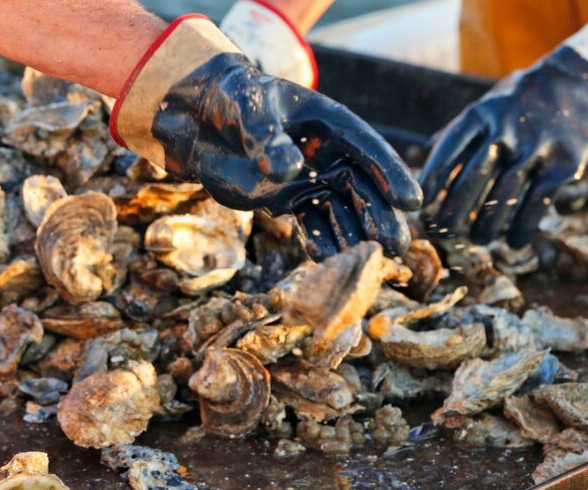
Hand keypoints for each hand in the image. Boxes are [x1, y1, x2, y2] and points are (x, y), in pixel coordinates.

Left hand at [111, 16, 421, 259]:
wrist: (201, 122)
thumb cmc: (232, 103)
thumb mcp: (247, 111)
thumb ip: (266, 138)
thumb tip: (288, 170)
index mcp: (329, 124)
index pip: (366, 148)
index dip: (389, 173)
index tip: (412, 200)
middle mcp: (327, 154)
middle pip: (361, 186)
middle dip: (380, 216)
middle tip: (395, 246)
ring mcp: (308, 180)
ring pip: (340, 210)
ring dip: (355, 235)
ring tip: (368, 262)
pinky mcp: (288, 201)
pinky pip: (310, 223)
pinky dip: (319, 241)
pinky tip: (327, 259)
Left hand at [420, 44, 587, 247]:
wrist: (579, 80)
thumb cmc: (521, 100)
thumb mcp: (488, 104)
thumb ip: (459, 131)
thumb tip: (425, 154)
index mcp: (480, 115)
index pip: (448, 152)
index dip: (432, 182)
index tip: (421, 206)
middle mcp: (506, 130)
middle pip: (473, 178)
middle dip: (454, 210)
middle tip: (443, 231)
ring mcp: (536, 147)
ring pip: (504, 195)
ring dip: (487, 224)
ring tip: (478, 240)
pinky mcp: (565, 162)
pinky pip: (538, 201)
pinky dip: (524, 225)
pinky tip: (514, 242)